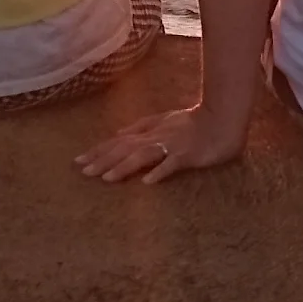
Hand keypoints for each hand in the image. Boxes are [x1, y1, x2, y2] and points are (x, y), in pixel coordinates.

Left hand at [75, 104, 244, 184]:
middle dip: (104, 159)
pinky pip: (172, 164)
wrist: (223, 118)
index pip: (119, 141)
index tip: (79, 160)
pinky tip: (147, 182)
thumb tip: (118, 133)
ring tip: (107, 178)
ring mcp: (171, 145)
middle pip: (126, 148)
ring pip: (143, 156)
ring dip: (124, 166)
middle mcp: (156, 137)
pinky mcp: (187, 155)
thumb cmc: (194, 121)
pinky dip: (159, 171)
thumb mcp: (164, 119)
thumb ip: (141, 126)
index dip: (99, 150)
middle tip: (84, 171)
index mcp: (150, 130)